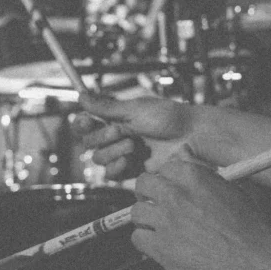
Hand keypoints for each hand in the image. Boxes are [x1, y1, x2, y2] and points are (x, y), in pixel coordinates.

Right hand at [72, 94, 194, 178]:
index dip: (82, 123)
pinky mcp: (132, 171)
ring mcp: (124, 154)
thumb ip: (105, 107)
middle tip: (120, 131)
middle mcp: (117, 136)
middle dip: (102, 137)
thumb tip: (80, 95)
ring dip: (112, 152)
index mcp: (116, 118)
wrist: (190, 137)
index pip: (87, 123)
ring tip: (133, 146)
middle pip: (89, 143)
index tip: (86, 121)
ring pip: (99, 159)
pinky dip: (116, 167)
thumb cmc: (167, 118)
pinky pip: (111, 174)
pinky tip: (128, 160)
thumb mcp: (135, 109)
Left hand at [131, 156, 270, 269]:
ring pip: (136, 212)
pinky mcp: (161, 248)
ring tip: (160, 227)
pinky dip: (146, 242)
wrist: (254, 262)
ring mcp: (165, 222)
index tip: (170, 187)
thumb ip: (202, 171)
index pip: (165, 167)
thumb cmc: (250, 227)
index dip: (168, 179)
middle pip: (144, 184)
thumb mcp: (232, 188)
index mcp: (193, 176)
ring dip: (146, 218)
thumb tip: (184, 152)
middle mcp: (175, 195)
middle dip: (148, 192)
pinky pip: (137, 239)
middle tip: (156, 203)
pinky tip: (160, 245)